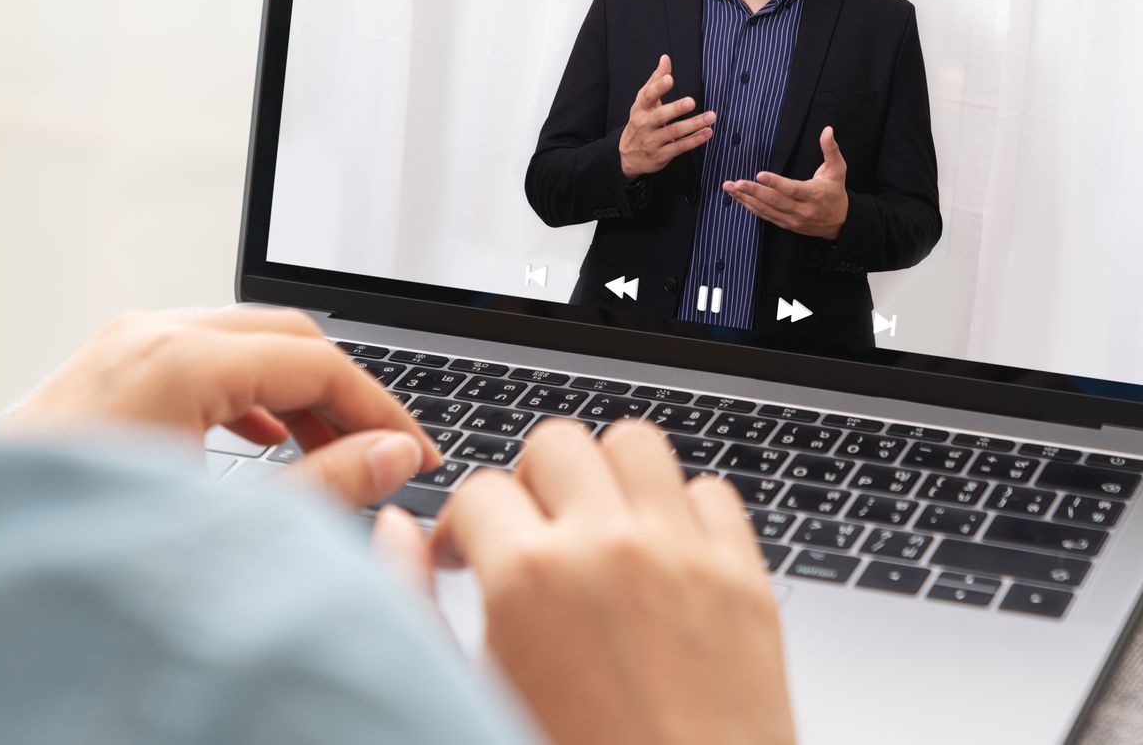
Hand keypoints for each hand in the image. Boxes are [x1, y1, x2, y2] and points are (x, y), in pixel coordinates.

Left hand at [0, 307, 439, 507]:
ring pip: (240, 344)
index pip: (315, 361)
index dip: (378, 408)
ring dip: (295, 394)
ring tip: (333, 456)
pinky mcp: (100, 372)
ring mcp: (115, 348)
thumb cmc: (78, 552)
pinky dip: (246, 392)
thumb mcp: (221, 523)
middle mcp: (144, 337)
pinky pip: (197, 359)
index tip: (414, 454)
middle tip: (385, 454)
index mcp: (177, 361)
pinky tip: (266, 441)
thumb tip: (390, 456)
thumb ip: (320, 485)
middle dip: (344, 395)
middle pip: (283, 337)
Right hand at [433, 419, 795, 744]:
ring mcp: (687, 558)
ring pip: (638, 444)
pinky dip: (682, 510)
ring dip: (608, 477)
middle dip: (530, 484)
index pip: (478, 489)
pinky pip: (713, 494)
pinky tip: (660, 559)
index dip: (459, 528)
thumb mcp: (468, 700)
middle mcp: (612, 549)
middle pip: (557, 443)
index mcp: (530, 580)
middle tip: (527, 538)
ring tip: (595, 531)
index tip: (462, 561)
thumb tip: (396, 531)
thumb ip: (414, 607)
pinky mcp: (746, 583)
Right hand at [618, 53, 716, 181]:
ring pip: (674, 132)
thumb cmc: (640, 122)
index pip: (647, 96)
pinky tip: (707, 132)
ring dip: (694, 125)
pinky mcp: (661, 155)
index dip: (658, 87)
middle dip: (676, 108)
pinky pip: (680, 147)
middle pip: (660, 116)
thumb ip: (656, 80)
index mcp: (640, 108)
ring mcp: (652, 141)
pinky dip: (695, 140)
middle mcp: (644, 124)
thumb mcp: (643, 102)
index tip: (669, 78)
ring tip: (711, 117)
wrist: (627, 156)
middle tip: (691, 101)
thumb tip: (665, 58)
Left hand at [724, 125, 849, 239]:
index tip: (759, 175)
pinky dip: (751, 208)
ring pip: (766, 210)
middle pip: (774, 201)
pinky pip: (765, 216)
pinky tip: (738, 199)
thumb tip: (827, 130)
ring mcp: (793, 219)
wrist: (840, 222)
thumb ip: (831, 149)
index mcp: (814, 194)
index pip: (792, 189)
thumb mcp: (838, 169)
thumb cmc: (836, 192)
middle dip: (752, 191)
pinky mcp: (786, 224)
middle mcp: (802, 209)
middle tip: (734, 183)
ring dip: (746, 199)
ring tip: (730, 188)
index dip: (775, 183)